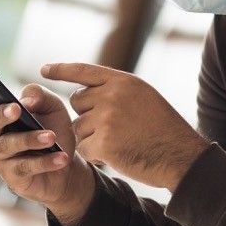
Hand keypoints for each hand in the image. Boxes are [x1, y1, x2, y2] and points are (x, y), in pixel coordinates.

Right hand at [0, 79, 93, 211]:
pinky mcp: (13, 178)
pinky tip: (62, 157)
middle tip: (16, 109)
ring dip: (29, 139)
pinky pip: (26, 167)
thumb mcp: (51, 107)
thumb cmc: (53, 129)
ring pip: (8, 146)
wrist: (67, 163)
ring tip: (51, 136)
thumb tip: (26, 101)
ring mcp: (1, 158)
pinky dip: (46, 161)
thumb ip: (39, 96)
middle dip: (0, 115)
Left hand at [41, 62, 210, 190]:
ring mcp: (107, 118)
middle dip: (88, 116)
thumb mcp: (144, 97)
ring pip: (78, 127)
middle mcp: (113, 95)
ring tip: (119, 142)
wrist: (181, 156)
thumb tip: (81, 92)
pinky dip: (95, 155)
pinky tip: (116, 155)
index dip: (62, 70)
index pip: (84, 70)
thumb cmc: (164, 129)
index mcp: (123, 81)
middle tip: (113, 128)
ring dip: (91, 138)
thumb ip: (116, 90)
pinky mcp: (104, 142)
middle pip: (77, 102)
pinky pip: (83, 148)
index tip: (44, 69)